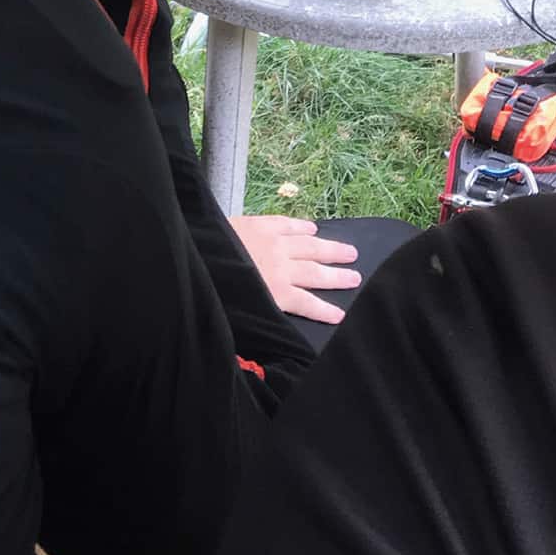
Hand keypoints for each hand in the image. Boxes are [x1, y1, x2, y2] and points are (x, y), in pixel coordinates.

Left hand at [228, 215, 360, 327]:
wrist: (198, 250)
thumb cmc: (216, 286)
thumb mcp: (238, 312)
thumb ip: (257, 317)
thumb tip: (268, 331)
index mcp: (275, 293)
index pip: (307, 305)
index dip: (325, 311)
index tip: (342, 316)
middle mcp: (280, 267)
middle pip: (315, 273)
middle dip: (337, 276)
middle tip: (358, 276)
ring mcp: (272, 242)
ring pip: (308, 246)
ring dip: (330, 249)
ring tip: (350, 251)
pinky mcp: (260, 223)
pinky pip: (286, 224)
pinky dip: (301, 226)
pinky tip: (312, 227)